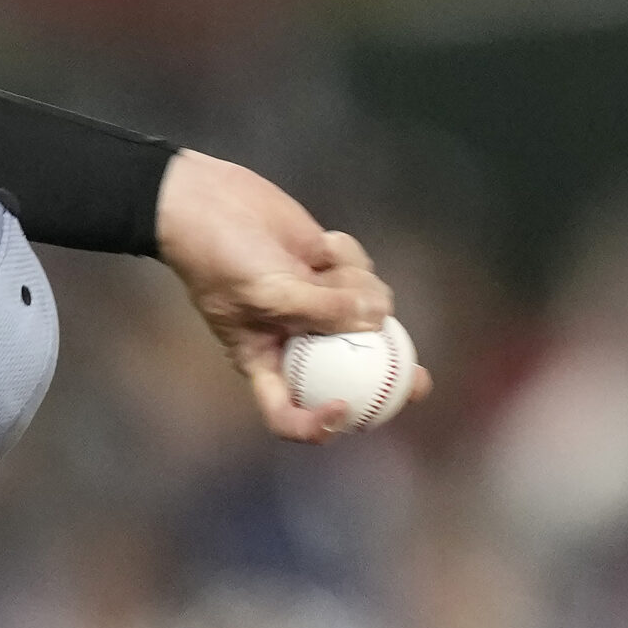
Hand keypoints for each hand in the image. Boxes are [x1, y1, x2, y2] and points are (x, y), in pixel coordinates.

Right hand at [153, 149, 430, 441]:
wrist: (207, 203)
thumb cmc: (220, 260)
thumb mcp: (266, 293)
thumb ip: (322, 310)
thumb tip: (377, 320)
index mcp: (267, 361)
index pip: (287, 412)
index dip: (316, 424)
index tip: (344, 409)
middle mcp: (296, 339)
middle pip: (345, 372)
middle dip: (386, 378)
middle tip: (419, 382)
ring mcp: (315, 303)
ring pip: (362, 312)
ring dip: (357, 287)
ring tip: (327, 262)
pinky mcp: (329, 269)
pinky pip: (360, 273)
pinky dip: (349, 257)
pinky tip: (324, 244)